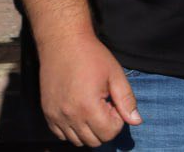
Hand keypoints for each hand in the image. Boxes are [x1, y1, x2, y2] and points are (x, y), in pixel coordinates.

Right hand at [38, 32, 141, 146]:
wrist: (63, 43)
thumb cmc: (92, 56)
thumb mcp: (115, 74)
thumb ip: (126, 100)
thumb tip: (136, 121)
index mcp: (87, 107)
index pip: (109, 134)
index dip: (118, 120)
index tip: (114, 102)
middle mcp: (69, 116)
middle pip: (94, 141)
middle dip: (105, 127)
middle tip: (104, 105)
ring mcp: (55, 116)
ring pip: (77, 141)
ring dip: (89, 129)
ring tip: (92, 106)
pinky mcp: (47, 113)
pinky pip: (61, 135)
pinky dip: (72, 129)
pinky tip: (79, 110)